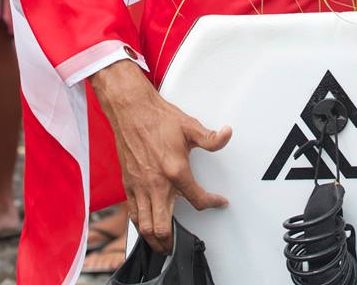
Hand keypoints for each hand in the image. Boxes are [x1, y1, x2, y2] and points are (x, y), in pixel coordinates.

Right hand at [91, 60, 230, 251]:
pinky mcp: (128, 185)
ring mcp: (140, 187)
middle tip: (180, 245)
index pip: (198, 199)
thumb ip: (211, 138)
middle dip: (173, 241)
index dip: (212, 203)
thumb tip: (228, 134)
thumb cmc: (159, 119)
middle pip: (163, 227)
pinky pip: (132, 214)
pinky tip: (146, 226)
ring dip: (155, 240)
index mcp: (175, 171)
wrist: (132, 111)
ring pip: (145, 226)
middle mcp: (156, 184)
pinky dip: (140, 226)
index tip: (219, 202)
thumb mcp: (190, 126)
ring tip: (164, 244)